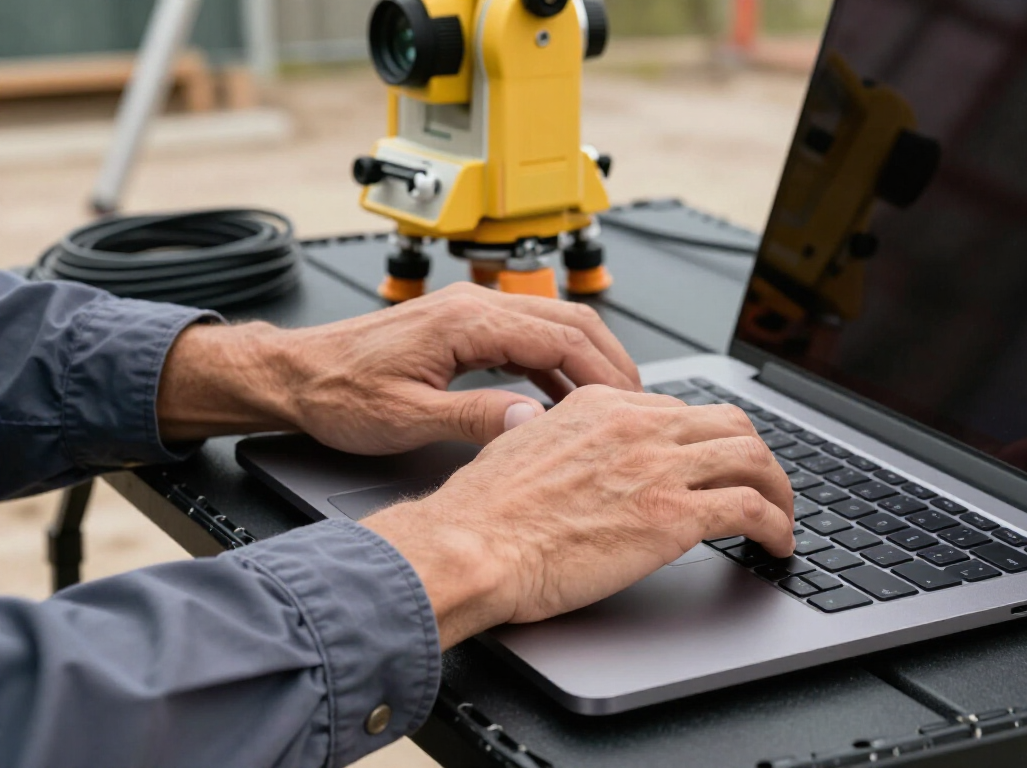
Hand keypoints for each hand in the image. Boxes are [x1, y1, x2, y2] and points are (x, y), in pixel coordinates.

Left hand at [156, 283, 640, 451]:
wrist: (293, 375)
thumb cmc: (336, 392)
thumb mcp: (405, 418)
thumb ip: (474, 419)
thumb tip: (531, 424)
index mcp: (466, 322)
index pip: (561, 338)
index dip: (603, 372)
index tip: (629, 403)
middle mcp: (472, 305)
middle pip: (568, 321)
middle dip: (610, 361)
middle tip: (638, 402)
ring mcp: (468, 311)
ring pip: (551, 324)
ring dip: (586, 361)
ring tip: (610, 404)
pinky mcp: (460, 325)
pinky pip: (526, 335)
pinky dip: (555, 363)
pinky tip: (562, 397)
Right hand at [363, 386, 795, 648]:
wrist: (473, 545)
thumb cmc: (484, 513)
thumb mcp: (520, 446)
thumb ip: (552, 438)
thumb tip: (555, 440)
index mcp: (602, 406)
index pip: (680, 411)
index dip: (709, 440)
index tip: (715, 463)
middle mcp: (638, 427)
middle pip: (730, 425)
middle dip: (757, 456)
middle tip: (765, 484)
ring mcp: (659, 468)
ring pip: (753, 459)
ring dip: (779, 490)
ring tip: (783, 517)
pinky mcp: (674, 516)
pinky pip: (751, 510)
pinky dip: (777, 527)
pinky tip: (778, 545)